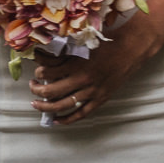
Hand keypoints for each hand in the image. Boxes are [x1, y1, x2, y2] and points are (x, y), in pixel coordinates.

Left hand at [30, 12, 162, 126]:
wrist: (130, 50)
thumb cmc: (107, 42)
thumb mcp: (83, 42)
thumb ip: (66, 50)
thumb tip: (46, 53)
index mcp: (77, 64)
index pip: (48, 72)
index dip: (38, 72)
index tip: (36, 71)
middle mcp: (83, 80)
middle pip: (51, 91)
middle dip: (37, 90)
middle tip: (32, 86)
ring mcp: (92, 92)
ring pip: (63, 105)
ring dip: (46, 106)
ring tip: (37, 104)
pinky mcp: (100, 99)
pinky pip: (81, 113)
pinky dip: (67, 119)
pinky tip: (56, 120)